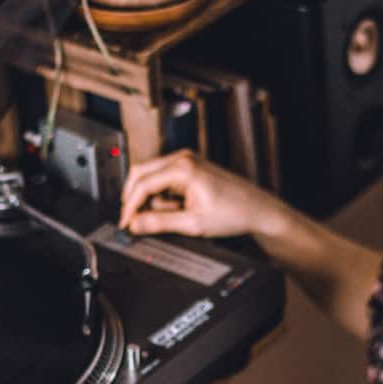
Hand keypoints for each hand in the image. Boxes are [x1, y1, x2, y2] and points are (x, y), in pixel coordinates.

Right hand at [118, 150, 277, 237]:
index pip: (142, 184)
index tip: (125, 223)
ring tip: (175, 217)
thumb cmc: (234, 212)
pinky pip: (164, 180)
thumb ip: (159, 223)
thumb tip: (135, 224)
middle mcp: (183, 158)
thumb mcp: (193, 224)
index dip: (129, 206)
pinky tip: (180, 210)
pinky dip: (164, 197)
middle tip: (135, 221)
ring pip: (151, 177)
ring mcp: (186, 161)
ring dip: (153, 199)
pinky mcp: (190, 168)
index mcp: (182, 168)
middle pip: (141, 174)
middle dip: (135, 199)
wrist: (257, 209)